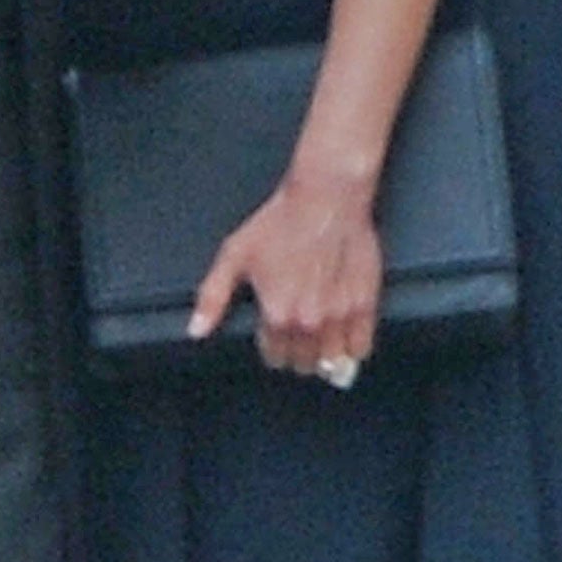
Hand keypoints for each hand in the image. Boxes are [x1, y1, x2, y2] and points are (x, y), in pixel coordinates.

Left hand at [187, 172, 381, 378]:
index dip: (272, 345)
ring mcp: (340, 318)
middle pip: (303, 364)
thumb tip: (196, 331)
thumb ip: (213, 296)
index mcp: (276, 315)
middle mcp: (309, 325)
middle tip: (296, 327)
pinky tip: (343, 331)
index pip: (274, 358)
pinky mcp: (366, 307)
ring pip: (331, 362)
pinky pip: (360, 348)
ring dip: (324, 353)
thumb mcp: (235, 253)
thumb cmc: (278, 222)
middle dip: (297, 351)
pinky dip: (352, 346)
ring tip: (319, 333)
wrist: (325, 197)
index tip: (274, 330)